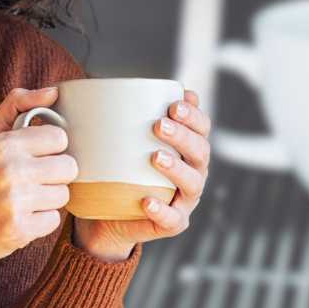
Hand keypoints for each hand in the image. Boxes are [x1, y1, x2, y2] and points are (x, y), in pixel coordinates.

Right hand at [0, 86, 78, 304]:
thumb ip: (18, 105)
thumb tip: (53, 91)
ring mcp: (15, 202)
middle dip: (54, 175)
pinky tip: (21, 218)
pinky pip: (54, 221)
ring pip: (64, 195)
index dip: (51, 148)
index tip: (36, 156)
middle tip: (32, 181)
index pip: (59, 138)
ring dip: (48, 200)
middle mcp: (10, 170)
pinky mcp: (19, 230)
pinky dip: (40, 222)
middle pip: (68, 167)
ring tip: (24, 200)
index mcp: (3, 144)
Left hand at [72, 89, 211, 259]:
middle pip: (200, 151)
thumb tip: (107, 84)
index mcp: (187, 148)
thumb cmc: (118, 170)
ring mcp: (185, 200)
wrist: (108, 215)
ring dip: (177, 168)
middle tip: (158, 125)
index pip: (201, 127)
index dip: (193, 114)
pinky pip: (173, 219)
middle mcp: (193, 171)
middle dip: (183, 136)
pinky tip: (147, 201)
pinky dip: (162, 210)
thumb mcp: (121, 141)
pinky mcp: (173, 223)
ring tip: (155, 157)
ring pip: (192, 183)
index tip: (173, 104)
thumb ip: (123, 116)